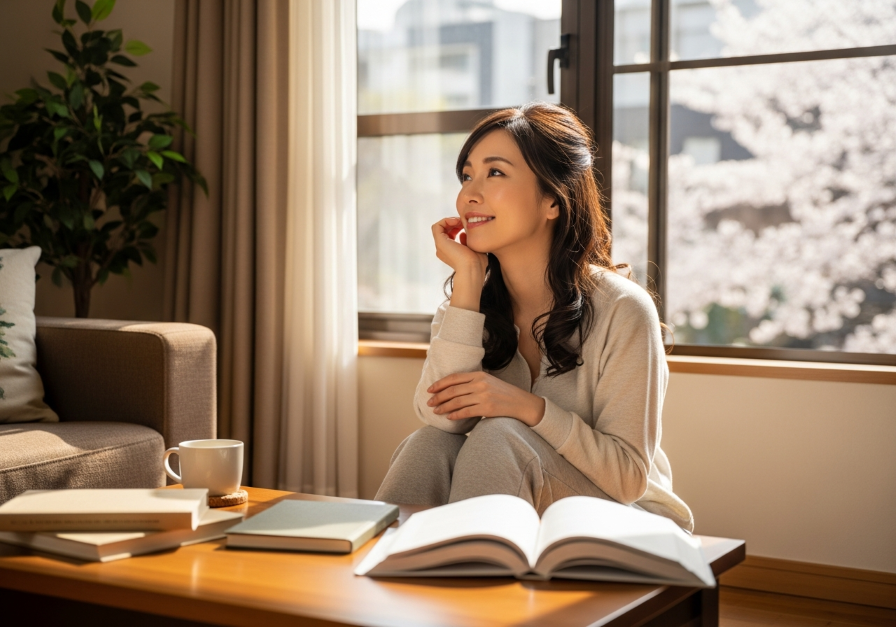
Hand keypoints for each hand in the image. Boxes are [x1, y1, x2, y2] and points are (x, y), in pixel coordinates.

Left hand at [426, 371, 545, 426]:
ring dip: (443, 407)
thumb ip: (473, 382)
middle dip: (438, 397)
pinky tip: (449, 418)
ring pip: (457, 402)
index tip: (430, 390)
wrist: (522, 403)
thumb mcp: (489, 382)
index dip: (440, 384)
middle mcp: (480, 384)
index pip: (454, 378)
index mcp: (479, 375)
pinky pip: (466, 412)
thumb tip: (452, 388)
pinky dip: (455, 415)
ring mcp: (484, 396)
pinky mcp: (487, 409)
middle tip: (429, 403)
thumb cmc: (503, 394)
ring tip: (436, 411)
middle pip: (452, 390)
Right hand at [431, 217, 487, 276]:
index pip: (450, 235)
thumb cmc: (477, 262)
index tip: (468, 225)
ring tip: (460, 221)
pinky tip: (456, 222)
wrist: (472, 269)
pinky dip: (446, 220)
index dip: (458, 227)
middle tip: (464, 222)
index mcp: (450, 253)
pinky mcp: (440, 242)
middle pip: (445, 231)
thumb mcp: (474, 249)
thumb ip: (468, 241)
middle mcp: (443, 250)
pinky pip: (437, 226)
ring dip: (451, 221)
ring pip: (440, 228)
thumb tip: (462, 234)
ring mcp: (440, 246)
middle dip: (454, 223)